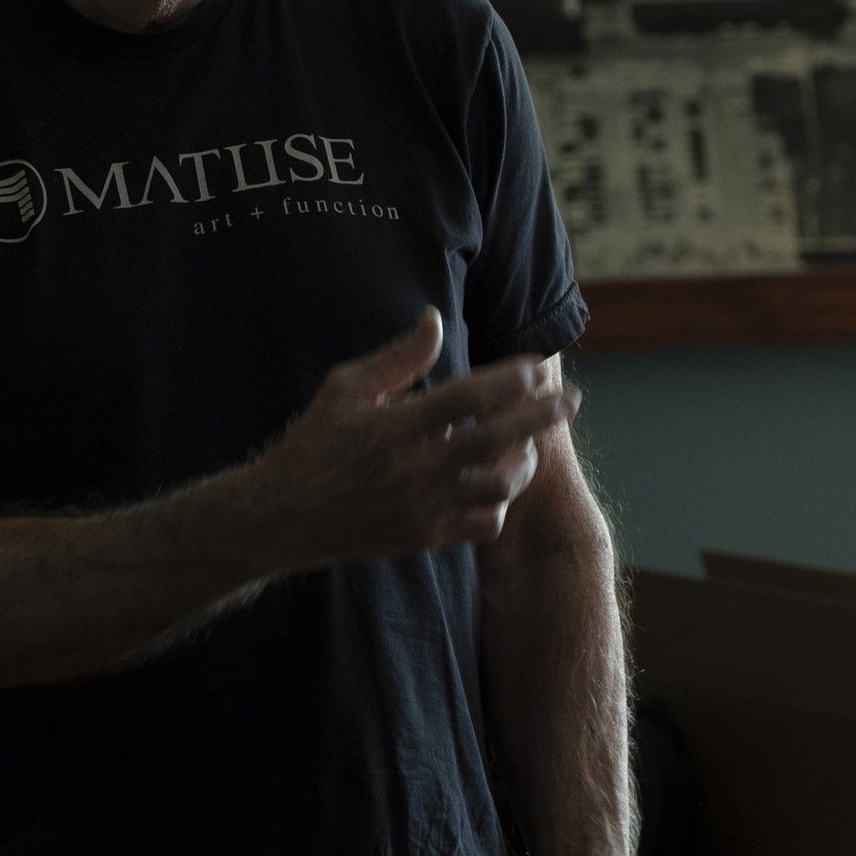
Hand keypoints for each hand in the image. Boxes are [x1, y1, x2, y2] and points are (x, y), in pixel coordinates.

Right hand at [238, 309, 575, 570]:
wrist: (284, 515)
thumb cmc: (315, 443)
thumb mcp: (346, 388)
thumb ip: (397, 357)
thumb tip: (435, 318)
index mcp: (395, 425)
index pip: (470, 396)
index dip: (511, 380)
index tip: (536, 370)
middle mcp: (414, 467)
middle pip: (498, 439)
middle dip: (541, 416)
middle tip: (570, 401)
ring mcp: (423, 507)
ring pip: (498, 487)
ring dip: (523, 463)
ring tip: (529, 446)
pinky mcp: (424, 537)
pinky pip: (482, 525)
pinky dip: (497, 505)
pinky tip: (495, 487)